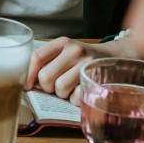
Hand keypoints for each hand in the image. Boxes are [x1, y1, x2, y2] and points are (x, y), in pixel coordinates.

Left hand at [25, 36, 139, 105]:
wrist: (116, 58)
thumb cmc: (83, 60)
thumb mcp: (66, 53)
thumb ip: (48, 62)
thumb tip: (28, 83)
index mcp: (62, 43)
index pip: (37, 57)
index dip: (28, 74)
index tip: (27, 86)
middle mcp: (74, 50)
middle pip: (46, 77)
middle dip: (48, 87)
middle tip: (55, 87)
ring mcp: (87, 64)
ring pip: (60, 88)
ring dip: (62, 94)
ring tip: (69, 88)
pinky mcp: (97, 78)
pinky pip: (76, 97)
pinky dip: (76, 99)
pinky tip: (80, 91)